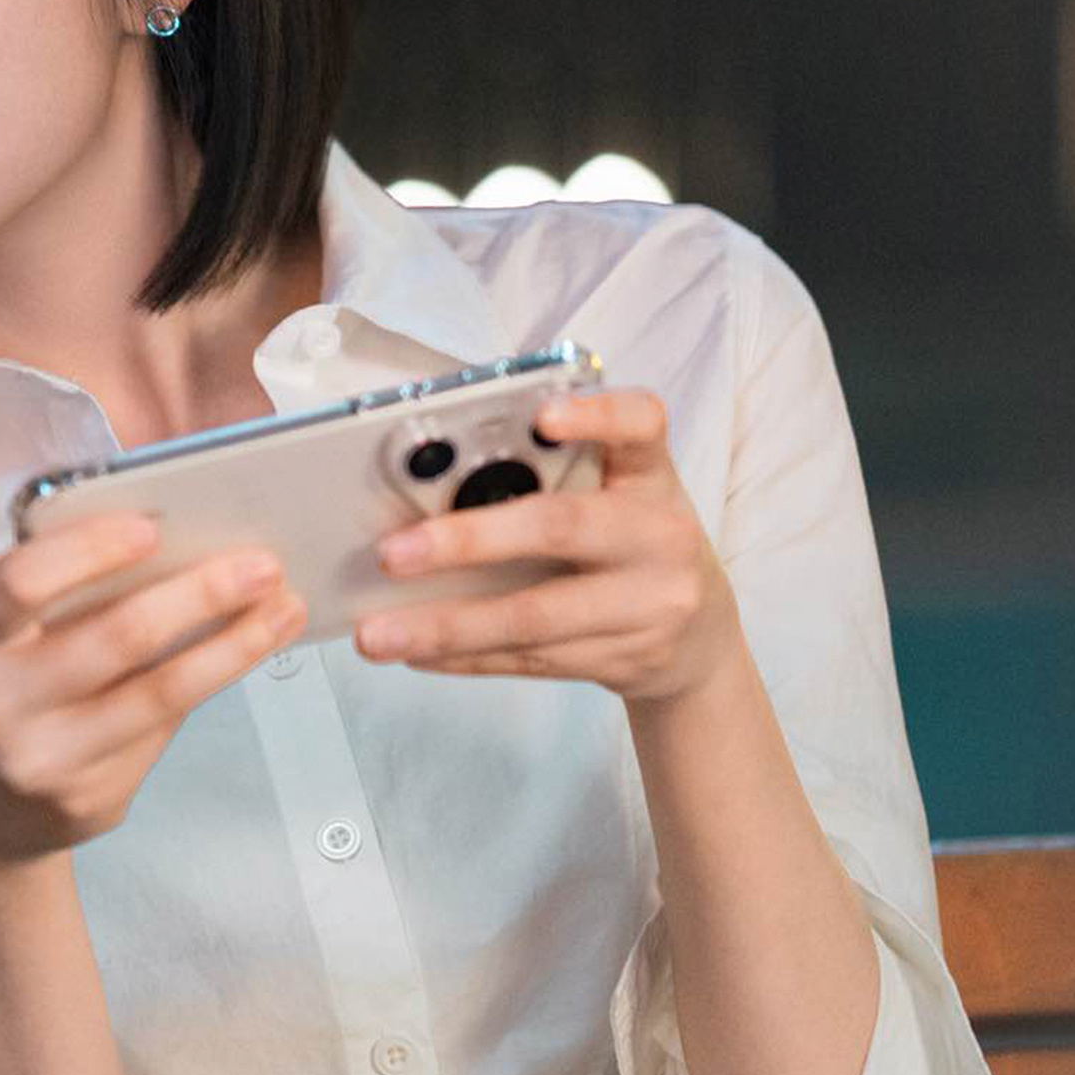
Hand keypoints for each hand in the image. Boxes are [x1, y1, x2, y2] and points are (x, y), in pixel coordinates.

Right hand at [0, 515, 299, 872]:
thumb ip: (58, 595)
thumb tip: (173, 548)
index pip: (23, 582)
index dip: (91, 549)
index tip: (154, 527)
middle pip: (117, 637)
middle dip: (202, 594)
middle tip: (261, 565)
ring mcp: (42, 761)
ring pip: (162, 694)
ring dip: (236, 645)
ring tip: (281, 610)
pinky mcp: (88, 801)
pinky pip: (164, 732)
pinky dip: (208, 686)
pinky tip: (239, 656)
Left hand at [352, 388, 744, 704]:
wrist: (699, 640)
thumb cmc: (626, 546)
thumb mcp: (612, 498)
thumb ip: (543, 479)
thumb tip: (418, 486)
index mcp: (649, 476)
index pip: (641, 425)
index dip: (596, 416)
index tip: (542, 414)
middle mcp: (661, 535)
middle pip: (561, 527)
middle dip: (467, 541)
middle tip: (389, 553)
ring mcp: (652, 604)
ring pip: (534, 616)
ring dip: (445, 626)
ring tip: (375, 634)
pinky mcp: (630, 660)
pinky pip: (531, 660)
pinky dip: (465, 657)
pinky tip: (416, 654)